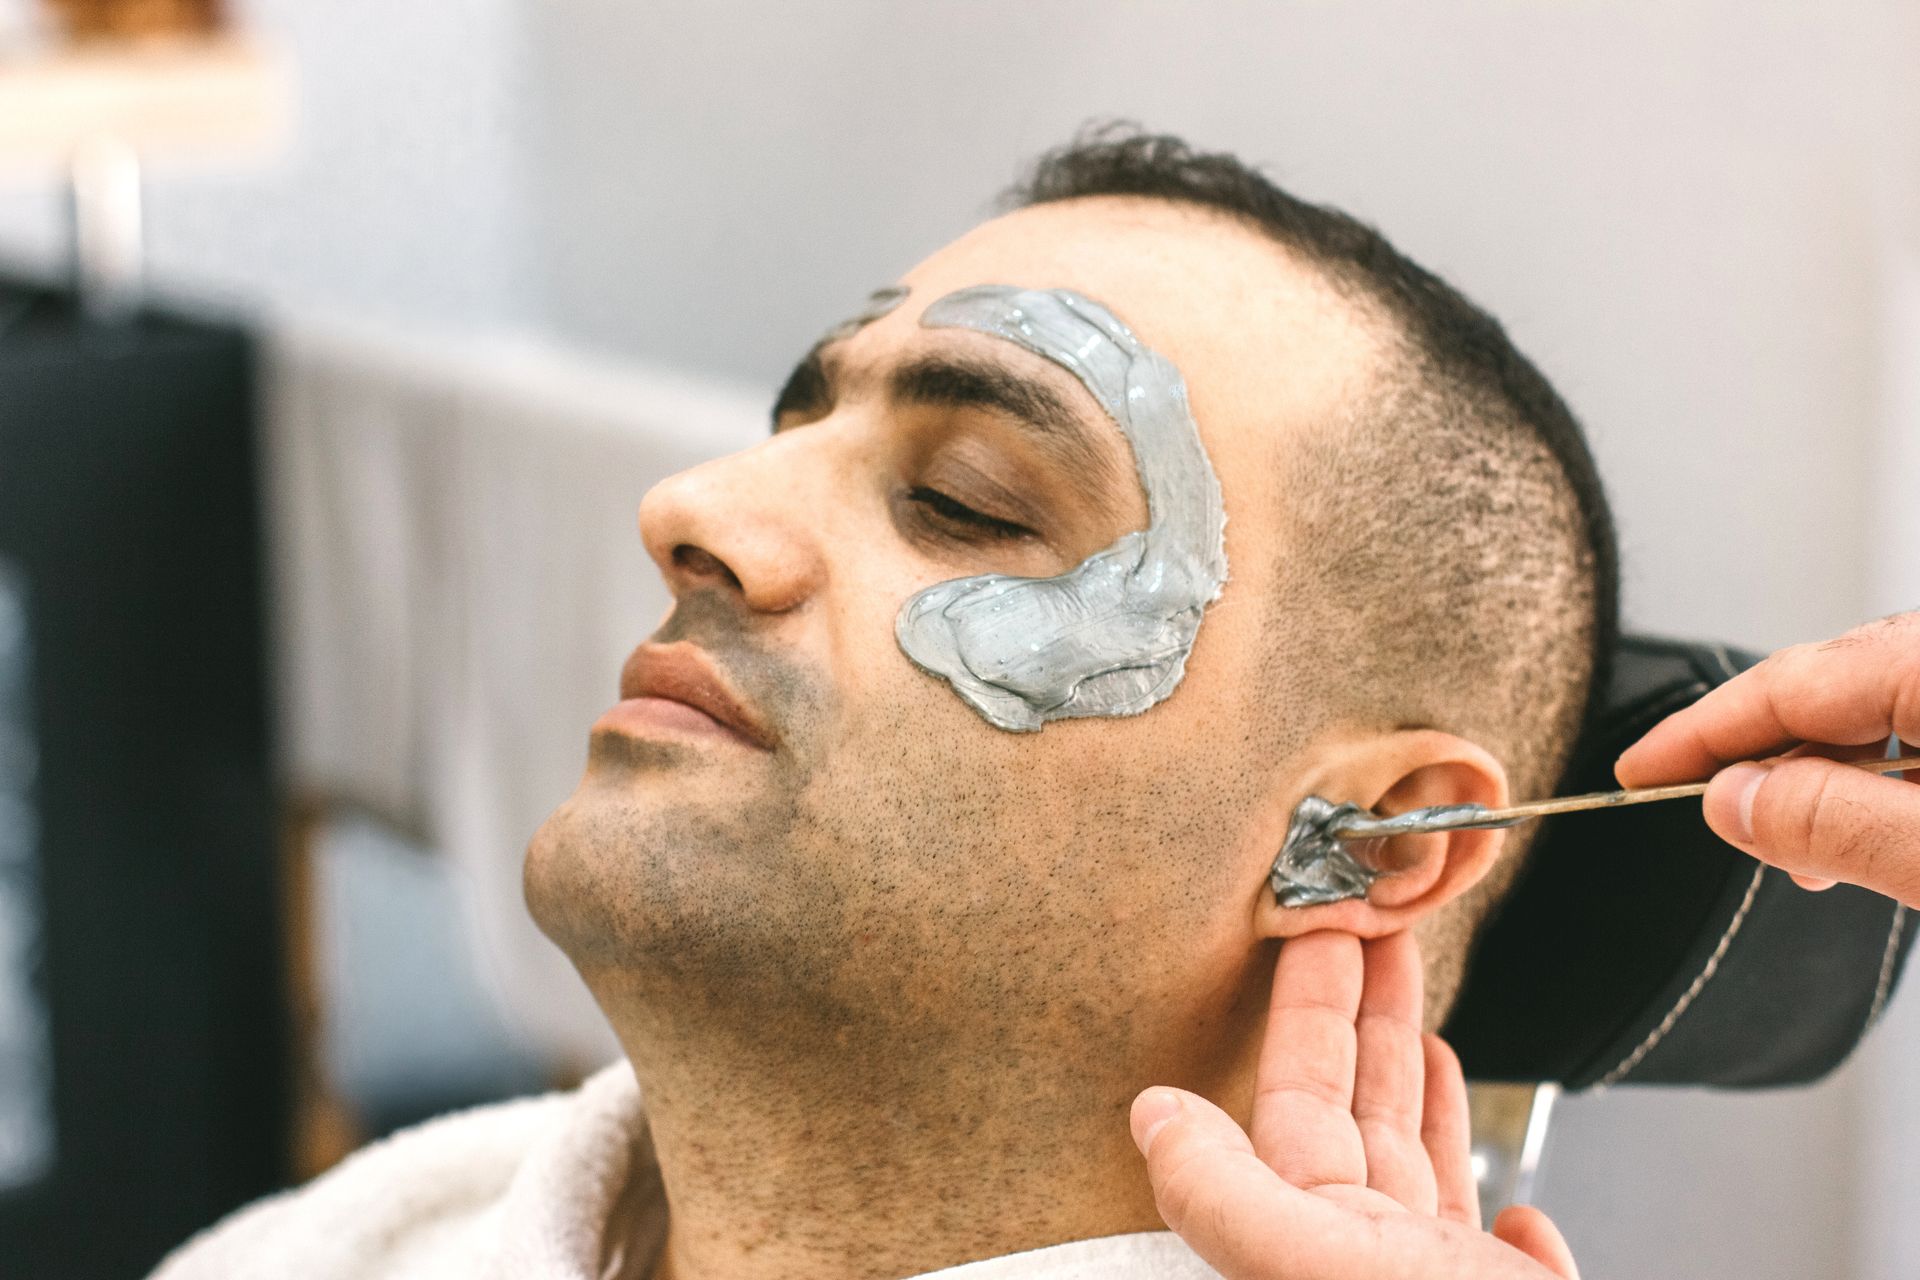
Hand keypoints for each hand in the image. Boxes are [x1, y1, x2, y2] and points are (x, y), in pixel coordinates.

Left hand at [1129, 931, 1578, 1279]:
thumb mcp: (1321, 1272)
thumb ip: (1227, 1198)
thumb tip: (1148, 1117)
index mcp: (1322, 1248)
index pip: (1298, 1103)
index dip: (1305, 1011)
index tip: (1316, 930)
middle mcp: (1375, 1275)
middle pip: (1361, 1122)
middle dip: (1370, 1022)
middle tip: (1376, 931)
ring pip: (1426, 1183)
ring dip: (1427, 1099)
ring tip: (1429, 1024)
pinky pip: (1502, 1271)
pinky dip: (1506, 1223)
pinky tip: (1512, 1200)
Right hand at [1615, 612, 1919, 903]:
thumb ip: (1835, 822)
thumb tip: (1734, 801)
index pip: (1786, 684)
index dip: (1698, 733)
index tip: (1639, 771)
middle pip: (1827, 688)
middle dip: (1764, 761)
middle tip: (1723, 825)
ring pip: (1875, 705)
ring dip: (1829, 779)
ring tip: (1814, 856)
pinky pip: (1917, 717)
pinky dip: (1883, 775)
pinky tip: (1878, 825)